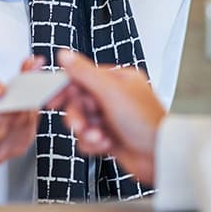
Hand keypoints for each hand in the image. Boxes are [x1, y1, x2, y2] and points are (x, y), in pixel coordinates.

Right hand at [53, 50, 165, 184]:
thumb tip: (66, 55)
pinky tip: (106, 144)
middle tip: (80, 124)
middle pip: (79, 102)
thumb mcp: (110, 92)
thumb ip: (84, 72)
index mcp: (117, 80)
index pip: (82, 77)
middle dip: (78, 115)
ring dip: (86, 131)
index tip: (52, 98)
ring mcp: (111, 118)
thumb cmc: (145, 122)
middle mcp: (114, 97)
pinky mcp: (110, 138)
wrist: (159, 156)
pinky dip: (93, 143)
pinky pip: (87, 139)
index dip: (65, 88)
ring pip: (82, 121)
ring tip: (98, 136)